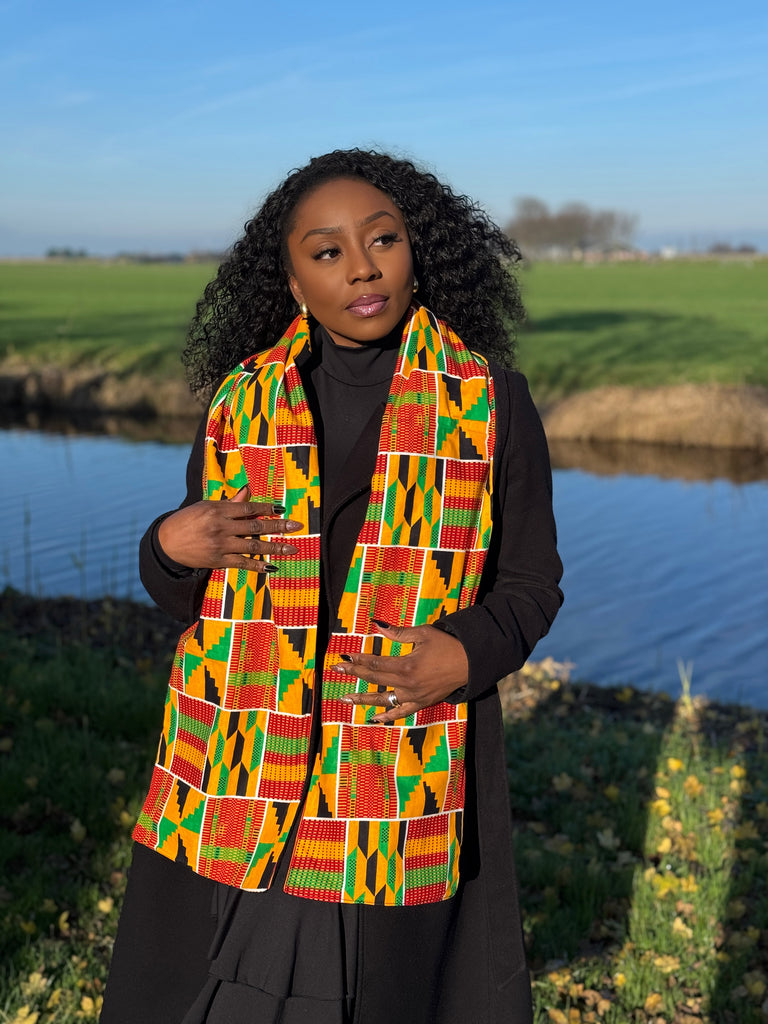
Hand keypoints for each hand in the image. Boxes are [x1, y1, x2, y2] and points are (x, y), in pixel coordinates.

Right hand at [157, 485, 302, 571]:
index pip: (249, 508)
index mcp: (218, 510)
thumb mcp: (207, 506)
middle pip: (255, 526)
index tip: (283, 511)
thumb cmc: (188, 520)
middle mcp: (221, 527)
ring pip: (253, 546)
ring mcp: (220, 545)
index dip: (267, 509)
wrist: (166, 543)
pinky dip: (258, 565)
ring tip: (292, 548)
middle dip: (278, 526)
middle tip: (296, 526)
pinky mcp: (217, 561)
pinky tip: (272, 566)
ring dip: (275, 547)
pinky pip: (242, 563)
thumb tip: (248, 491)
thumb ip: (230, 503)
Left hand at [334, 621, 468, 723]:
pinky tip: (373, 719)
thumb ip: (398, 633)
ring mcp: (414, 697)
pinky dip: (387, 717)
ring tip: (345, 698)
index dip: (358, 659)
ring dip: (363, 698)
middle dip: (354, 673)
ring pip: (383, 699)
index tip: (345, 656)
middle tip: (337, 669)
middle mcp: (408, 685)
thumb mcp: (423, 634)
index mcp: (407, 666)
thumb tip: (377, 626)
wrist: (470, 663)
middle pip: (375, 680)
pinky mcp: (422, 703)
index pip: (375, 664)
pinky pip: (401, 713)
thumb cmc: (446, 644)